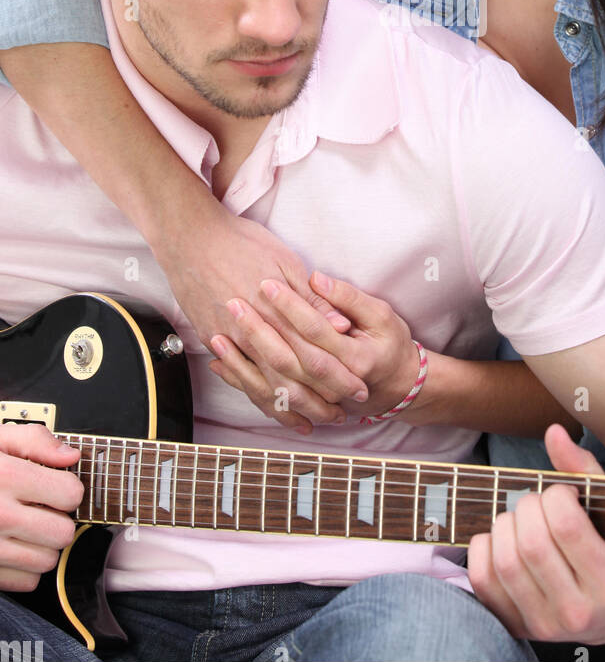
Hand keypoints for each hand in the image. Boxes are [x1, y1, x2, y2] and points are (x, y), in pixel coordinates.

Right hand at [0, 426, 83, 592]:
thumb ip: (34, 440)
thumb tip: (69, 457)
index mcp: (6, 477)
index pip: (70, 494)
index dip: (68, 488)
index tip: (57, 486)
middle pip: (63, 533)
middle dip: (58, 519)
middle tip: (41, 509)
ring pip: (47, 560)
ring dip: (42, 545)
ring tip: (24, 527)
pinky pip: (27, 581)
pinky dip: (25, 567)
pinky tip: (12, 545)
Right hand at [150, 203, 360, 430]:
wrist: (190, 237)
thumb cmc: (241, 243)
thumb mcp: (285, 261)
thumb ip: (312, 299)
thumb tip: (340, 326)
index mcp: (278, 312)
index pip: (316, 353)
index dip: (338, 375)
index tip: (359, 389)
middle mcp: (255, 333)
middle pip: (293, 379)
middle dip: (320, 401)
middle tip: (340, 417)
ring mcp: (232, 340)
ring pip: (265, 387)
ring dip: (290, 409)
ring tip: (310, 424)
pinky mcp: (213, 340)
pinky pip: (239, 379)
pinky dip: (257, 398)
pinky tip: (270, 408)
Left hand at [209, 272, 420, 429]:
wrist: (403, 386)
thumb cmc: (392, 345)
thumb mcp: (382, 315)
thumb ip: (348, 299)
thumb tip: (317, 279)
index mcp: (356, 357)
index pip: (314, 330)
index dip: (289, 306)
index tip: (266, 282)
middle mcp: (335, 382)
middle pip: (289, 359)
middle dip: (257, 332)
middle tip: (233, 302)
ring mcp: (318, 397)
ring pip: (273, 386)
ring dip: (242, 362)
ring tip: (217, 336)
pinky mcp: (307, 403)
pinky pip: (269, 400)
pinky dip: (242, 382)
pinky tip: (220, 364)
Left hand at [467, 423, 604, 644]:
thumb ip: (585, 470)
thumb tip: (554, 433)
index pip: (567, 527)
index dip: (557, 496)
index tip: (563, 493)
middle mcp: (580, 613)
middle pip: (531, 544)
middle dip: (529, 506)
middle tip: (540, 501)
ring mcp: (546, 625)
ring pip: (505, 562)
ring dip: (506, 524)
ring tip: (523, 517)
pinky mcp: (517, 626)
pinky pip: (483, 581)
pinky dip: (483, 548)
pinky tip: (503, 537)